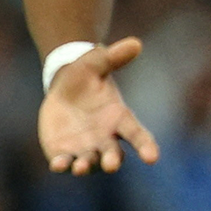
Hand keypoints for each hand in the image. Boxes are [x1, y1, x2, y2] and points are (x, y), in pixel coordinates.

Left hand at [39, 36, 160, 174]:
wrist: (63, 89)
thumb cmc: (85, 77)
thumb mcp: (96, 63)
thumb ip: (114, 57)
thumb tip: (136, 43)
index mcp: (121, 119)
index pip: (138, 135)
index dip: (146, 147)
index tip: (152, 157)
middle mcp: (107, 139)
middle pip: (114, 154)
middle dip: (112, 160)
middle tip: (111, 165)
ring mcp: (86, 148)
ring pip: (90, 162)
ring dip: (86, 166)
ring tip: (80, 167)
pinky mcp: (65, 152)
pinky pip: (65, 162)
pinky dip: (63, 165)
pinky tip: (58, 165)